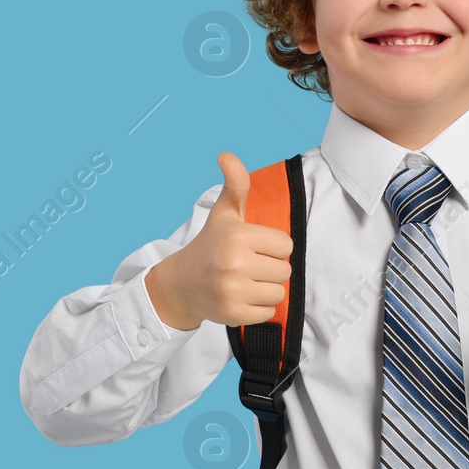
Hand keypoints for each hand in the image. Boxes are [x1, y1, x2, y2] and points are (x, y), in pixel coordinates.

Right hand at [147, 152, 292, 329]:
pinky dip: (258, 308)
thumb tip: (226, 155)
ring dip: (265, 290)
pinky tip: (241, 297)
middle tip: (248, 266)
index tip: (254, 247)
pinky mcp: (233, 313)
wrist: (182, 283)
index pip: (285, 245)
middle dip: (270, 269)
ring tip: (245, 282)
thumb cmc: (211, 245)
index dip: (273, 247)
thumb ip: (235, 184)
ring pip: (278, 293)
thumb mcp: (224, 213)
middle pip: (284, 271)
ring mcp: (233, 290)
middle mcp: (234, 263)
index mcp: (238, 236)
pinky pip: (268, 313)